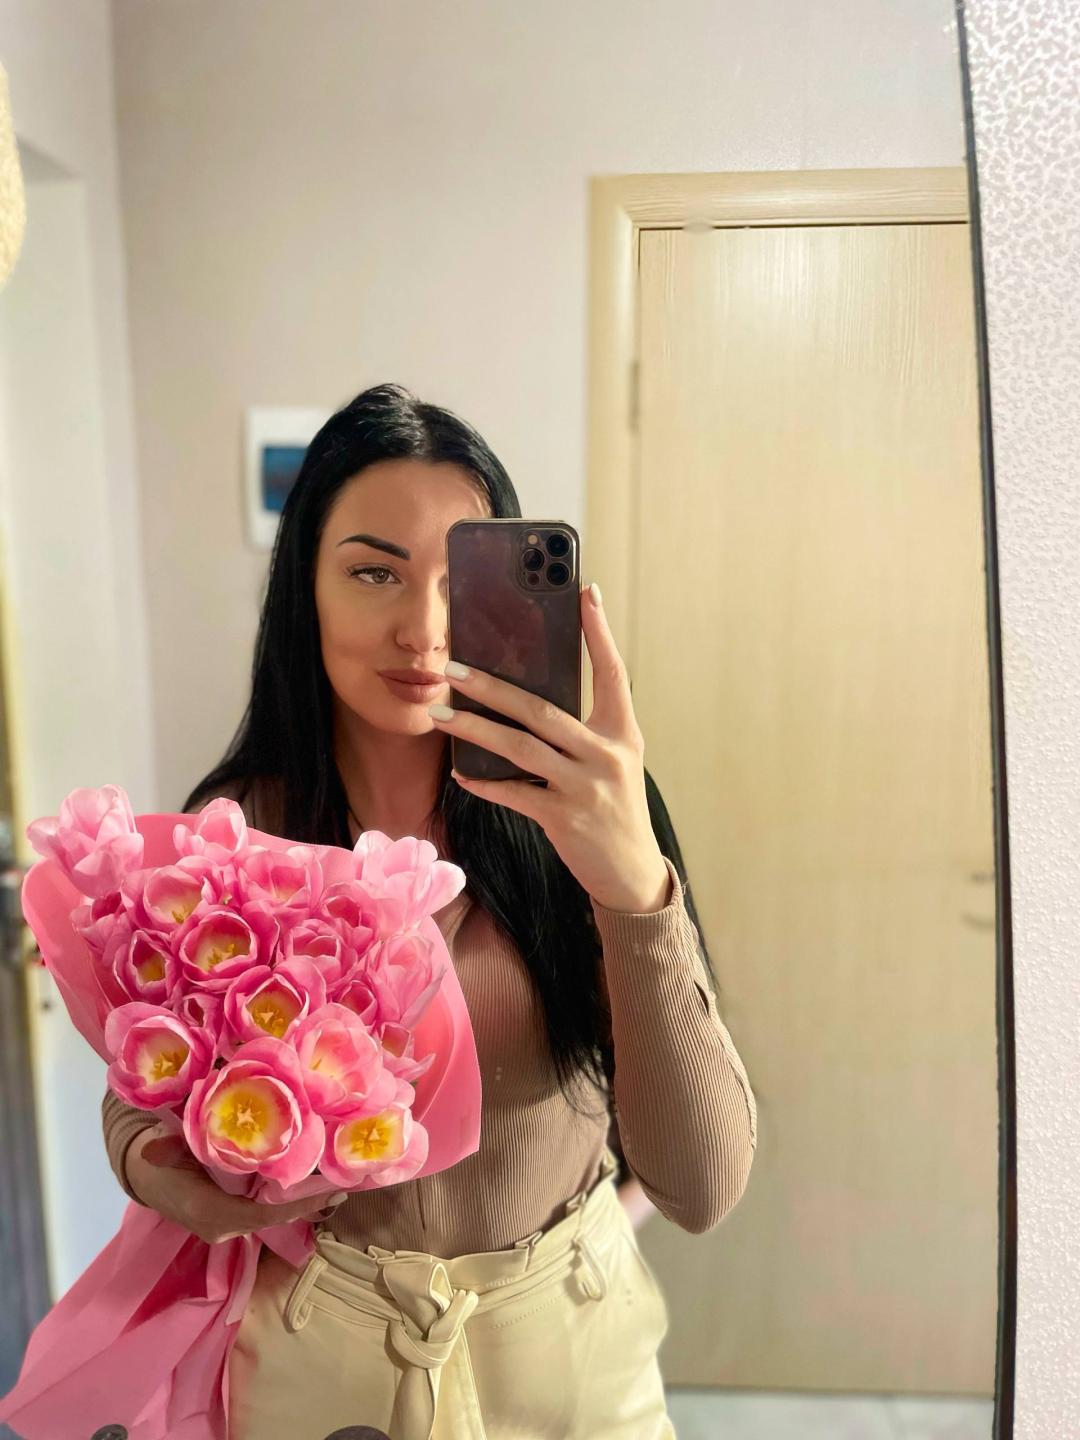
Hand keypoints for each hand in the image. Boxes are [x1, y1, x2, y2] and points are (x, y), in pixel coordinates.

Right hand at [124, 1121, 346, 1243]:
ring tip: (338, 1185)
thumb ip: (174, 1145)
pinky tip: (312, 1187)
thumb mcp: (165, 1150)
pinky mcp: (232, 1217)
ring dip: (303, 1203)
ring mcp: (227, 1225)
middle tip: (345, 1185)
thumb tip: (163, 1141)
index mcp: (209, 1212)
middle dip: (309, 1204)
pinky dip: (289, 1199)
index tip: (328, 1190)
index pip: (262, 1214)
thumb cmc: (157, 1160)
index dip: (297, 1204)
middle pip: (275, 1218)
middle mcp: (222, 1226)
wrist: (143, 1175)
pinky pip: (266, 1210)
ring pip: (273, 1216)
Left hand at [431, 583, 671, 913]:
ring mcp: (585, 787)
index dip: (599, 632)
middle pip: (542, 710)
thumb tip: (530, 694)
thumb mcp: (613, 760)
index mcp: (622, 732)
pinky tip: (460, 771)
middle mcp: (607, 755)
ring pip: (521, 749)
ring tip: (441, 713)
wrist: (631, 873)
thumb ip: (584, 729)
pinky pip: (515, 794)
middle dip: (493, 686)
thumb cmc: (614, 807)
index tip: (585, 592)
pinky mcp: (564, 819)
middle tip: (453, 667)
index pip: (611, 672)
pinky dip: (485, 782)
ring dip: (476, 729)